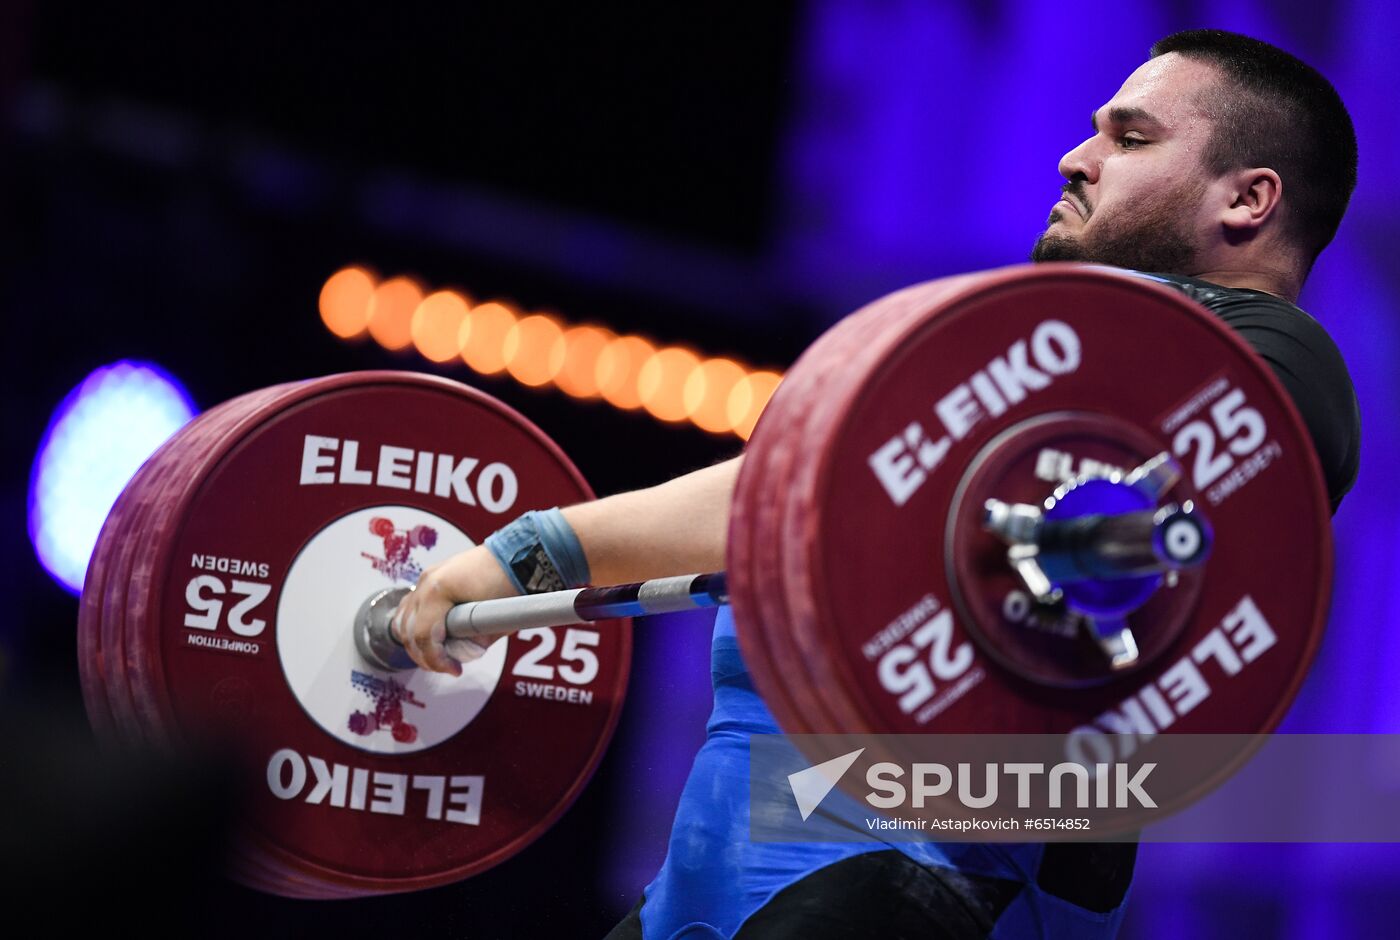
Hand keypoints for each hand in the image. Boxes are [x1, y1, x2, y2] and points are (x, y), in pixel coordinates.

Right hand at [391, 544, 516, 675]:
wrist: (517, 557)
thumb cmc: (509, 583)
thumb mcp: (493, 621)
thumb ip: (473, 643)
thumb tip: (459, 656)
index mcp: (439, 590)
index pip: (423, 636)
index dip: (436, 660)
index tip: (454, 670)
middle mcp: (426, 582)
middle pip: (408, 630)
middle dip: (425, 655)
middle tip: (447, 667)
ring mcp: (426, 578)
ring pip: (403, 620)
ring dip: (416, 642)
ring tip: (437, 656)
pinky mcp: (431, 578)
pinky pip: (410, 606)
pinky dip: (414, 625)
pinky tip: (428, 638)